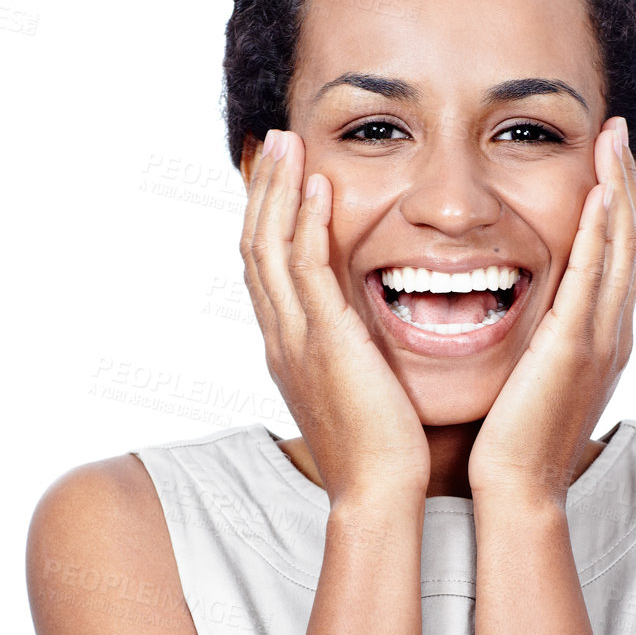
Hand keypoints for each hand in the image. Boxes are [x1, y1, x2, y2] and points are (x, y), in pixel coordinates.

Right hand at [240, 129, 430, 504]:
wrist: (378, 492)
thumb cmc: (381, 452)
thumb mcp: (359, 390)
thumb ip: (354, 354)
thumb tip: (367, 336)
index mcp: (289, 349)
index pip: (265, 269)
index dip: (268, 219)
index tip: (281, 177)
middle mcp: (281, 338)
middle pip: (254, 247)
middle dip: (264, 191)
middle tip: (275, 141)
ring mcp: (295, 339)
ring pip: (269, 248)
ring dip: (278, 190)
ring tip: (289, 143)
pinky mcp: (324, 342)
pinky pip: (304, 269)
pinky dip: (305, 224)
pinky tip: (318, 188)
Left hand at [466, 118, 635, 507]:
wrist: (518, 489)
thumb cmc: (513, 444)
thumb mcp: (533, 381)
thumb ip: (538, 346)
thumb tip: (526, 325)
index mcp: (602, 341)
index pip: (616, 261)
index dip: (618, 211)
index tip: (610, 165)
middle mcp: (612, 334)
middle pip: (629, 243)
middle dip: (625, 185)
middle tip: (619, 133)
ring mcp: (601, 339)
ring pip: (620, 248)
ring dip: (617, 189)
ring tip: (612, 140)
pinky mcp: (577, 346)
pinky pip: (594, 274)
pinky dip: (599, 230)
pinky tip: (596, 191)